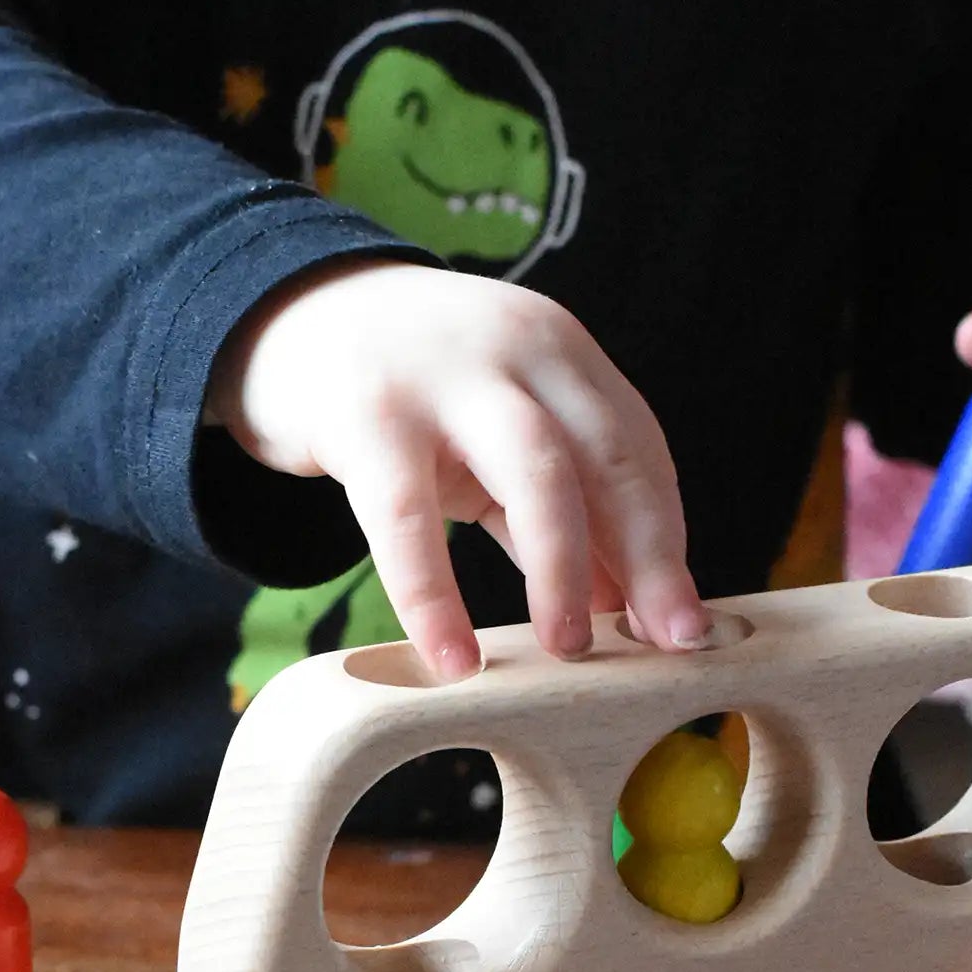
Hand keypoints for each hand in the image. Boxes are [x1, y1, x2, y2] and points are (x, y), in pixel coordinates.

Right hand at [206, 258, 711, 679]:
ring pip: (536, 475)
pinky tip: (453, 658)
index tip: (685, 624)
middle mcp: (518, 349)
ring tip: (569, 650)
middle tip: (662, 642)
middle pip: (608, 458)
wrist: (286, 313)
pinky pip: (408, 519)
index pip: (638, 449)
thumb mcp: (496, 434)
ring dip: (563, 572)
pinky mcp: (364, 413)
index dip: (667, 541)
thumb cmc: (413, 393)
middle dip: (649, 557)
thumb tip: (628, 605)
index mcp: (562, 352)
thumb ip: (560, 508)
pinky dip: (435, 598)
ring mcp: (443, 376)